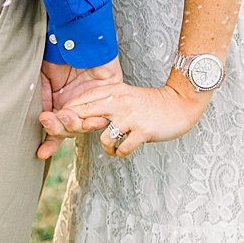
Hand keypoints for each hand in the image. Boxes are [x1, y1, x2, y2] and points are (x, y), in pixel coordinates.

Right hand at [36, 57, 122, 159]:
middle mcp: (77, 102)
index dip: (50, 141)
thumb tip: (39, 120)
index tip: (41, 153)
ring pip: (87, 124)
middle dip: (58, 129)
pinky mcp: (111, 90)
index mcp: (60, 100)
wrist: (72, 29)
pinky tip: (89, 122)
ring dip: (74, 125)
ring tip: (65, 116)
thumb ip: (41, 98)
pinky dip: (96, 120)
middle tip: (49, 119)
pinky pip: (105, 112)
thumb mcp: (42, 75)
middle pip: (70, 129)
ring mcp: (94, 98)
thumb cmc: (55, 47)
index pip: (57, 127)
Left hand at [59, 74, 210, 157]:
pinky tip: (122, 150)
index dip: (69, 112)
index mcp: (113, 90)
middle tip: (77, 136)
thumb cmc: (149, 103)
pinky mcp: (143, 130)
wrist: (179, 104)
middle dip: (74, 127)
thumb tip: (81, 116)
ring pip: (104, 137)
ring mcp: (131, 116)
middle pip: (85, 114)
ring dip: (106, 147)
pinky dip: (119, 153)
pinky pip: (122, 148)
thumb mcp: (124, 95)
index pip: (82, 99)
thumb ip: (104, 102)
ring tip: (112, 148)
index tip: (64, 122)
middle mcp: (119, 101)